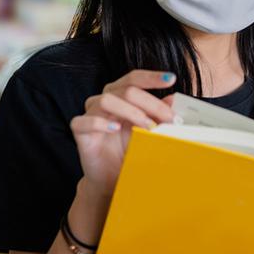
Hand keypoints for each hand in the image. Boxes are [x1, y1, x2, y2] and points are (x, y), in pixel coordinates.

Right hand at [69, 69, 177, 198]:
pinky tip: (116, 129)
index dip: (152, 77)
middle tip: (169, 118)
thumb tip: (174, 100)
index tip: (171, 79)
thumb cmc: (130, 149)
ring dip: (131, 111)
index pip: (135, 78)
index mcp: (121, 94)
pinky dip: (100, 123)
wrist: (112, 176)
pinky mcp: (79, 130)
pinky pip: (83, 121)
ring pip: (107, 100)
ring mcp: (90, 113)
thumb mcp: (150, 130)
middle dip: (151, 103)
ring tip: (147, 126)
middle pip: (127, 89)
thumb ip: (159, 114)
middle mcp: (105, 99)